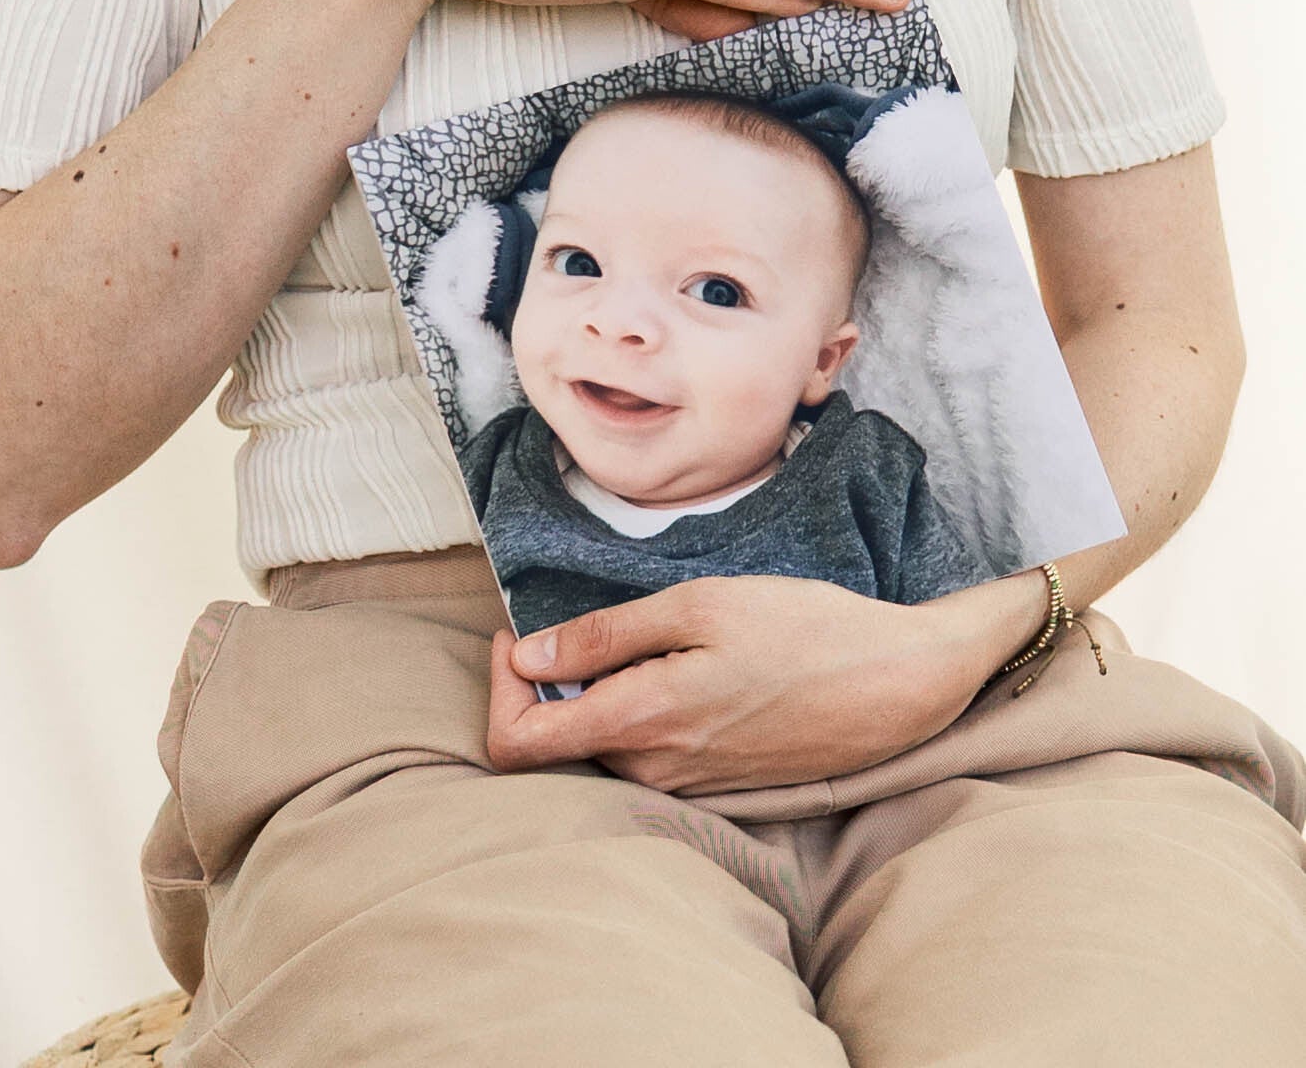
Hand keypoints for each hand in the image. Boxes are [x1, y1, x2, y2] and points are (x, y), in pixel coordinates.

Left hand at [484, 573, 1039, 794]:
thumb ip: (605, 636)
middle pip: (552, 746)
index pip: (515, 743)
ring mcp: (684, 786)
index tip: (516, 633)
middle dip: (541, 686)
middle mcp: (652, 772)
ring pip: (597, 748)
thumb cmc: (803, 631)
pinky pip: (642, 755)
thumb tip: (525, 657)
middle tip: (570, 624)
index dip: (497, 687)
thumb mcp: (700, 606)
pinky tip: (669, 667)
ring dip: (589, 697)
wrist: (895, 684)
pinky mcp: (712, 784)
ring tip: (628, 640)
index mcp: (640, 725)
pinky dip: (630, 712)